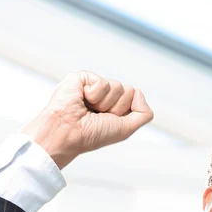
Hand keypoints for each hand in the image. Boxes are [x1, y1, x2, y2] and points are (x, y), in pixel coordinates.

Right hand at [23, 71, 153, 168]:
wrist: (67, 133)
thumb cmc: (92, 134)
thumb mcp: (126, 129)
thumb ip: (144, 113)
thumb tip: (138, 91)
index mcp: (114, 106)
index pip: (135, 98)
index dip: (125, 112)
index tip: (108, 121)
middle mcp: (105, 95)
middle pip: (129, 91)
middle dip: (116, 107)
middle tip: (97, 115)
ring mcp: (93, 85)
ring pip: (118, 87)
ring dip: (105, 103)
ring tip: (89, 109)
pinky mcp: (82, 77)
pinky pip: (103, 83)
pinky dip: (94, 95)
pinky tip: (82, 100)